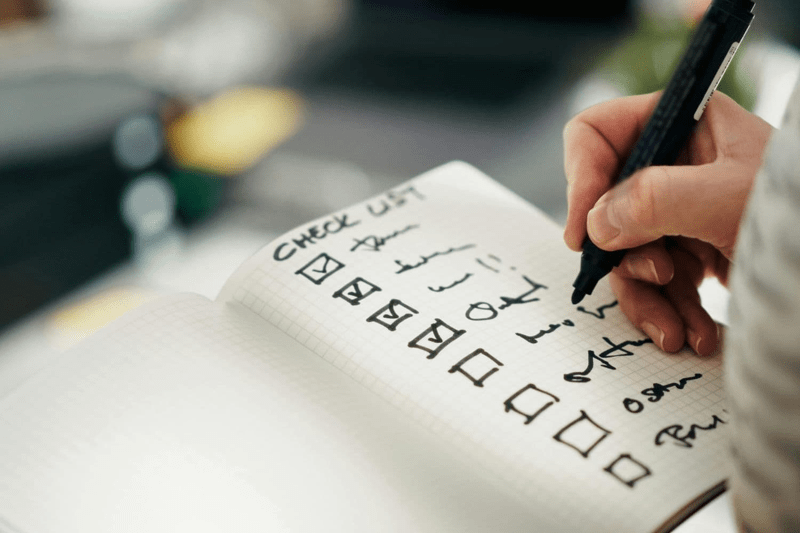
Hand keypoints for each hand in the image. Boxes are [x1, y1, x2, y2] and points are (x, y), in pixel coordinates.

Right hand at [562, 91, 771, 354]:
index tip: (584, 233)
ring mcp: (683, 210)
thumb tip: (596, 226)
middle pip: (607, 205)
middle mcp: (676, 163)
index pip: (598, 134)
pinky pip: (655, 280)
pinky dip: (668, 310)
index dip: (581, 179)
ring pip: (627, 252)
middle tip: (652, 278)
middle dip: (624, 255)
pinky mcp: (693, 250)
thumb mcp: (725, 199)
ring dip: (646, 298)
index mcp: (682, 124)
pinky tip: (692, 334)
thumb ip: (652, 201)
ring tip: (675, 332)